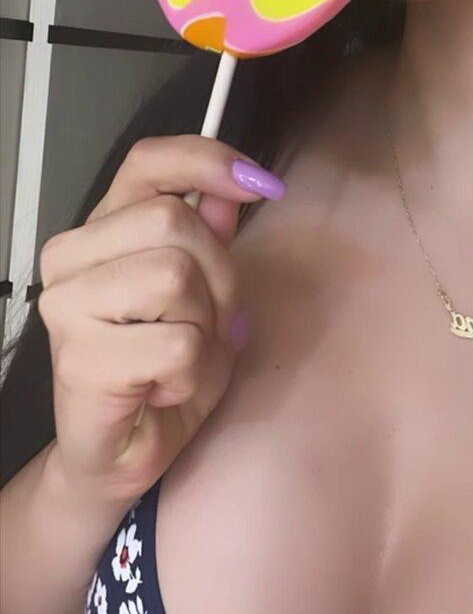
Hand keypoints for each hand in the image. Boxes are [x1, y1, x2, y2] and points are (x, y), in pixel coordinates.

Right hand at [37, 135, 284, 504]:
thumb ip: (211, 240)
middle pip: (174, 219)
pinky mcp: (79, 358)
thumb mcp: (204, 297)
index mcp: (101, 230)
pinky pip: (177, 345)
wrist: (120, 453)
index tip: (264, 184)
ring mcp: (67, 306)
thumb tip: (230, 192)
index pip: (148, 162)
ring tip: (183, 360)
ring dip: (205, 328)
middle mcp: (71, 258)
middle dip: (221, 275)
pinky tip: (166, 390)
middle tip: (212, 324)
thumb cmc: (161, 372)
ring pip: (175, 276)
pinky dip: (193, 373)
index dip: (209, 160)